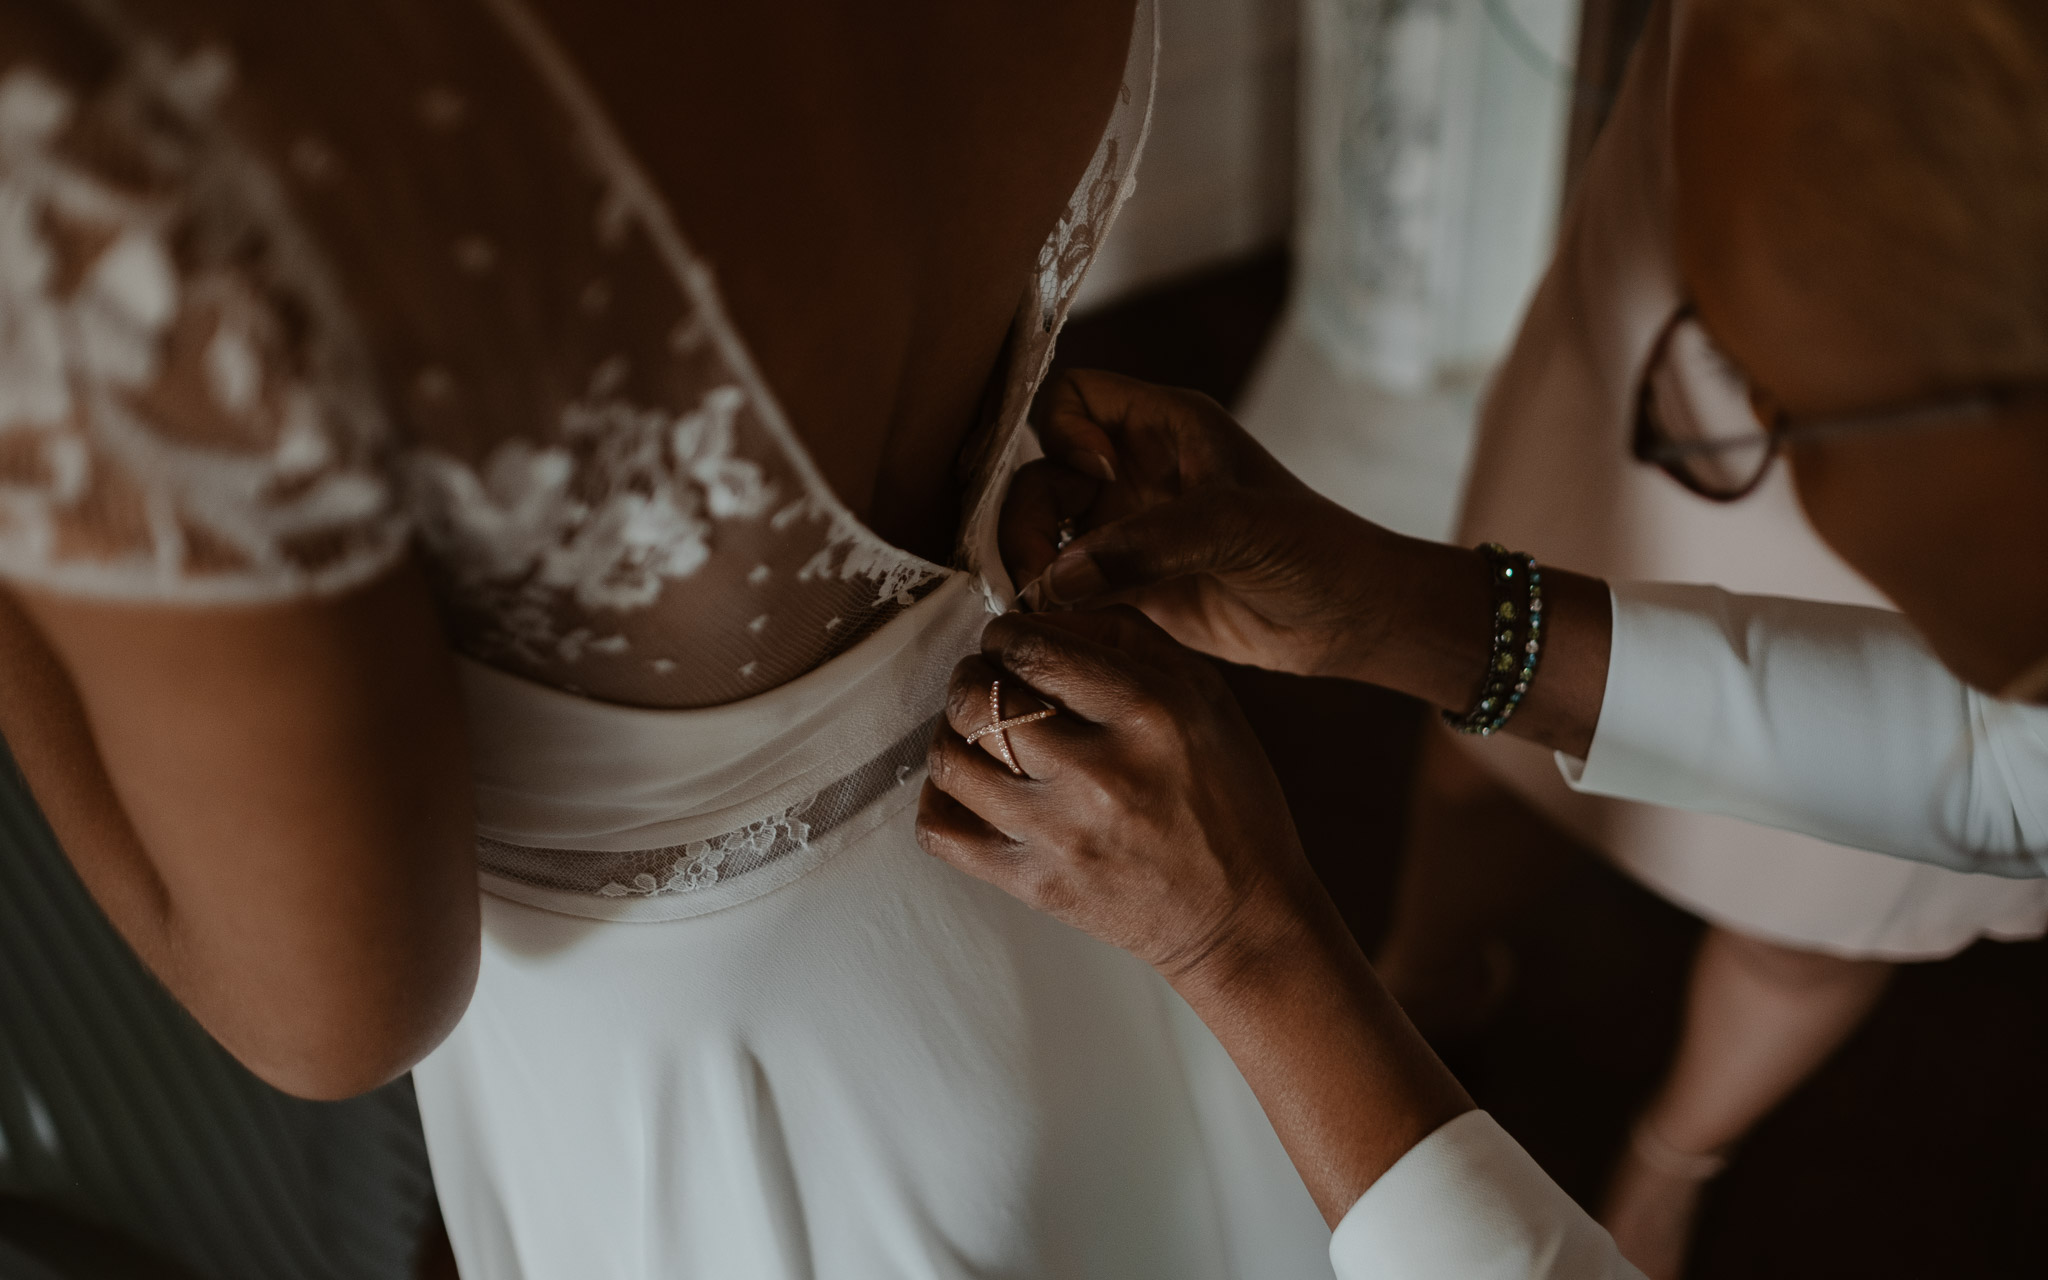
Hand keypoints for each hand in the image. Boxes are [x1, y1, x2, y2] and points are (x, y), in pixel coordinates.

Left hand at [914, 606, 1333, 990]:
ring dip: (951, 734)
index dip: (1005, 635)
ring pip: (950, 759)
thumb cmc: (1225, 793)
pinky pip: (941, 831)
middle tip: (989, 683)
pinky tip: (968, 788)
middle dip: (970, 678)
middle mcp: (1101, 771)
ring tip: (976, 734)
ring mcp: (1061, 834)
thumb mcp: (1204, 693)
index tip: (1012, 645)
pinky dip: (939, 799)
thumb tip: (1038, 614)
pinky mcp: (1034, 885)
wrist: (1240, 916)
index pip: (1032, 646)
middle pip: (978, 699)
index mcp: (1149, 711)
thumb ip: (1125, 635)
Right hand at [1004, 371, 1613, 756]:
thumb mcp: (1234, 531)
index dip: (1060, 433)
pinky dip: (1051, 603)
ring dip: (1029, 563)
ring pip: (1041, 530)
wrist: (1349, 621)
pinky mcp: (1127, 584)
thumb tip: (1057, 579)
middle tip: (1041, 571)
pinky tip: (1061, 627)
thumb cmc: (1312, 552)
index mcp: (1162, 427)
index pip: (1070, 397)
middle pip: (1039, 470)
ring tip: (1045, 605)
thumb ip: (1145, 545)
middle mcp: (1134, 471)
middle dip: (1026, 516)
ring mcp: (1126, 528)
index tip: (1094, 480)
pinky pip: (1064, 584)